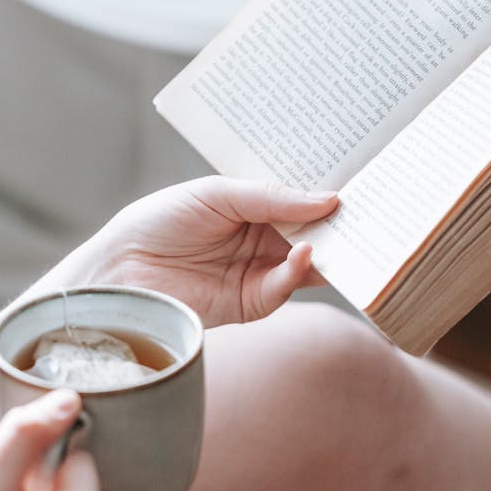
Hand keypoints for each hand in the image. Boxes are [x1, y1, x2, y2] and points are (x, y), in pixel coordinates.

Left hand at [37, 177, 337, 326]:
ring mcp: (258, 273)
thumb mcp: (217, 195)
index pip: (301, 201)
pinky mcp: (251, 304)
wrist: (119, 271)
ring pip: (307, 264)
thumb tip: (329, 200)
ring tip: (346, 235)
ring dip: (328, 252)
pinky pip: (285, 289)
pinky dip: (299, 273)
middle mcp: (261, 240)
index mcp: (253, 207)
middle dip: (339, 226)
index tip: (361, 186)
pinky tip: (307, 255)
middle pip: (312, 233)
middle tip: (371, 214)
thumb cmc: (159, 221)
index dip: (328, 195)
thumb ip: (272, 198)